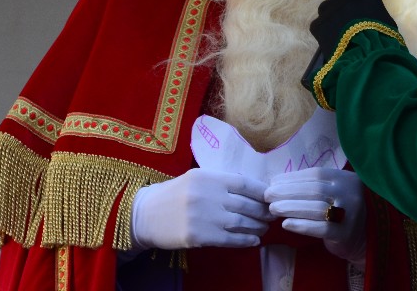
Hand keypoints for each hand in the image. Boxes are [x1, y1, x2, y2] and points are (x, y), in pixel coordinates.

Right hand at [130, 168, 271, 251]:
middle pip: (246, 204)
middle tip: (272, 216)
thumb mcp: (196, 179)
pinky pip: (229, 239)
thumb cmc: (173, 195)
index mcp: (208, 177)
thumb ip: (220, 182)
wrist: (145, 215)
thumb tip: (253, 189)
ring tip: (264, 228)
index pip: (244, 183)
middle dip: (262, 211)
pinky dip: (245, 240)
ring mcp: (203, 216)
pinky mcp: (198, 236)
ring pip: (241, 222)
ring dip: (257, 227)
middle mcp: (207, 195)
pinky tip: (253, 241)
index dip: (262, 191)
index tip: (272, 197)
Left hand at [265, 167, 366, 264]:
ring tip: (273, 209)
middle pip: (314, 190)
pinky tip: (286, 224)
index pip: (316, 174)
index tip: (273, 182)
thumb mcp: (333, 191)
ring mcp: (350, 213)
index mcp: (345, 178)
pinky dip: (301, 225)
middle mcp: (349, 193)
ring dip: (291, 207)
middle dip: (287, 192)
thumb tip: (277, 182)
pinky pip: (321, 228)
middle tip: (267, 196)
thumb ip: (312, 186)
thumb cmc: (341, 210)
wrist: (364, 237)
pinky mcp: (345, 233)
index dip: (292, 178)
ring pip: (316, 208)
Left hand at [310, 0, 395, 56]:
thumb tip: (369, 13)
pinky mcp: (318, 25)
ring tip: (339, 30)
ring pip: (325, 6)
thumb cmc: (383, 41)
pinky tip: (331, 40)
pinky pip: (318, 24)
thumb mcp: (385, 20)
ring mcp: (329, 10)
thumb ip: (372, 10)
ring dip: (331, 14)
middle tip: (346, 11)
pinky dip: (323, 30)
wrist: (365, 59)